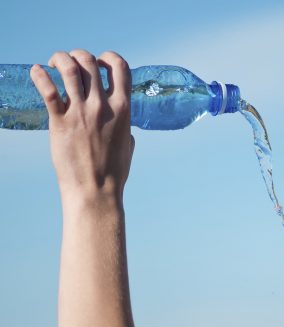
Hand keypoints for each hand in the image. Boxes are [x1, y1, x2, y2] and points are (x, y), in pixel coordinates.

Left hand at [30, 49, 134, 204]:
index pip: (120, 67)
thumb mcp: (128, 147)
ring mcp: (80, 113)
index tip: (101, 64)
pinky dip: (38, 75)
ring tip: (52, 64)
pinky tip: (36, 72)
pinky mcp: (60, 122)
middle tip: (71, 65)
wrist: (95, 191)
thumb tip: (124, 126)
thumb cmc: (114, 173)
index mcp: (123, 110)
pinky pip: (47, 89)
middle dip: (79, 56)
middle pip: (90, 62)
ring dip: (59, 59)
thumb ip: (126, 129)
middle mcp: (102, 107)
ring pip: (68, 68)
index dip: (109, 58)